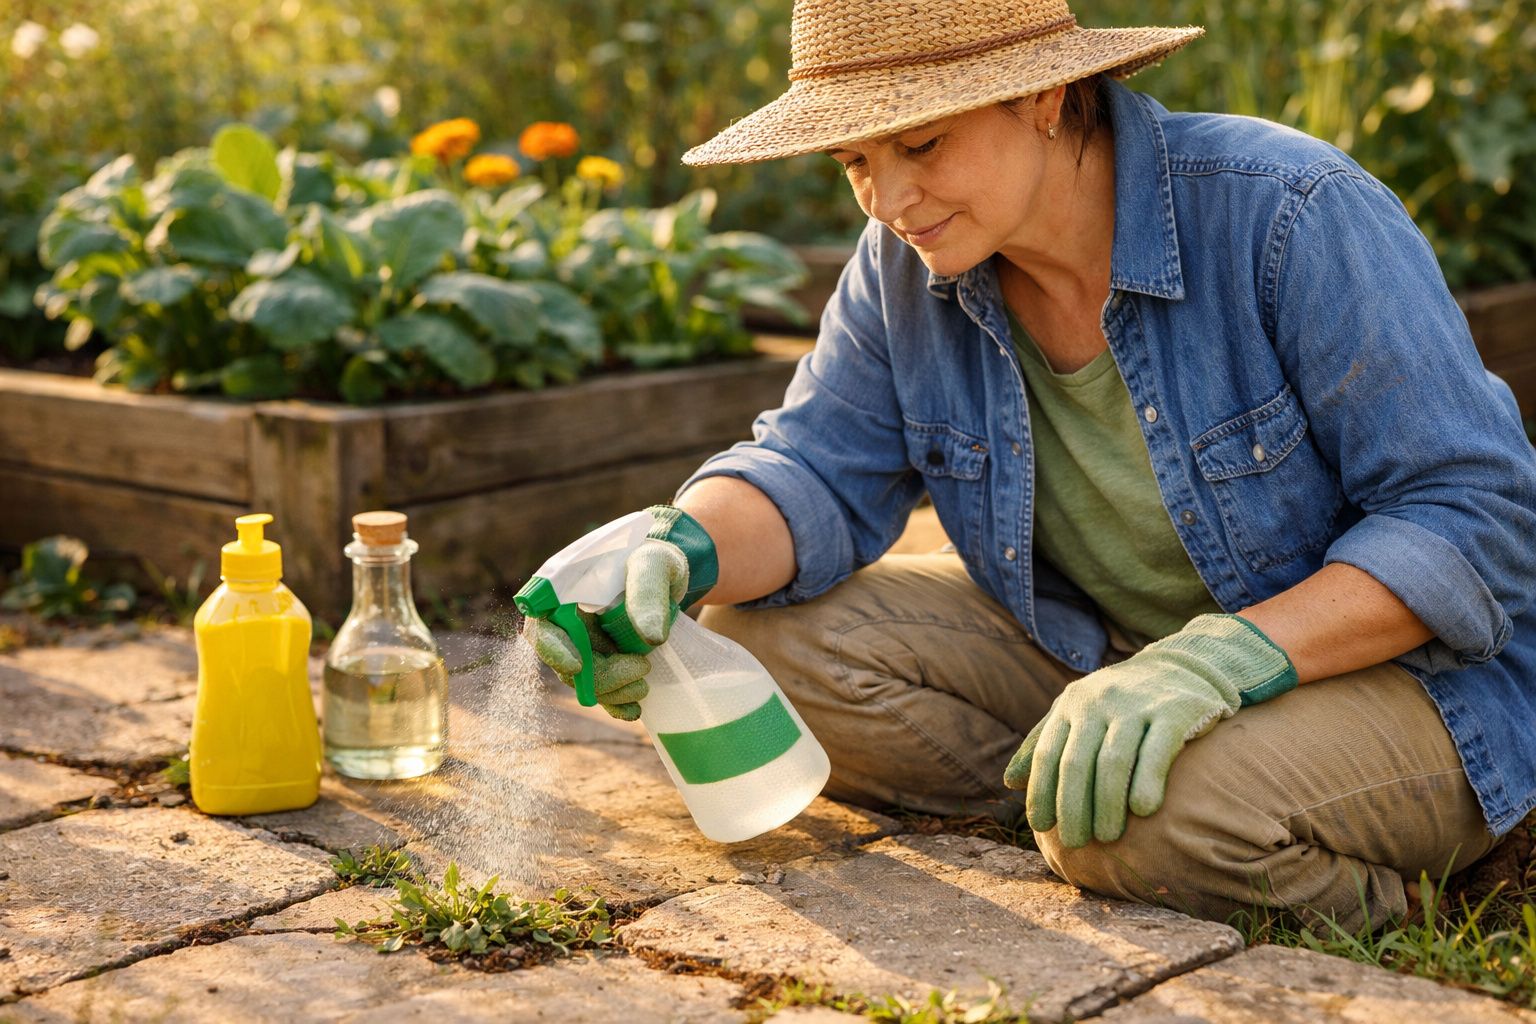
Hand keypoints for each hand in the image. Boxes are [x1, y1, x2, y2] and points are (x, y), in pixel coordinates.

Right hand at [522, 506, 717, 719]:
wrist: (670, 574)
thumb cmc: (655, 560)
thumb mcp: (655, 565)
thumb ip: (648, 593)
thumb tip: (651, 638)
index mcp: (563, 589)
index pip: (542, 624)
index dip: (552, 648)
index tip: (578, 665)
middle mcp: (566, 619)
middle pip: (565, 659)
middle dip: (598, 675)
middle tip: (641, 669)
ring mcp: (582, 641)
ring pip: (583, 678)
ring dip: (610, 690)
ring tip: (644, 684)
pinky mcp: (601, 659)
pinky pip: (599, 688)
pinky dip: (614, 703)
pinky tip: (633, 710)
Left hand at [1004, 614, 1296, 847]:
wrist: (1180, 668)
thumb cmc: (1118, 703)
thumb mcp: (1076, 712)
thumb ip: (1042, 743)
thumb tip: (1009, 782)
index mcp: (1071, 704)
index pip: (1047, 754)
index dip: (1041, 791)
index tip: (1042, 827)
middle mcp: (1100, 702)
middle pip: (1077, 762)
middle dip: (1072, 807)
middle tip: (1075, 843)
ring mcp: (1137, 705)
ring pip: (1113, 761)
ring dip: (1107, 804)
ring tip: (1107, 837)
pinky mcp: (1176, 711)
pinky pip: (1158, 751)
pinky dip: (1147, 781)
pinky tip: (1143, 810)